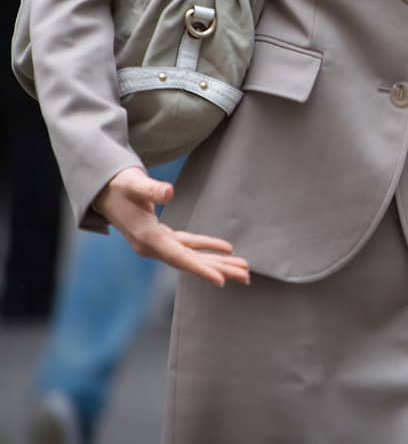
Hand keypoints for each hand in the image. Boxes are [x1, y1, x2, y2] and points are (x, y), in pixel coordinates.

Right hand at [93, 167, 249, 287]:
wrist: (103, 191)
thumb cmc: (119, 186)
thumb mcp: (134, 184)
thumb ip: (151, 188)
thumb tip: (169, 192)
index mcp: (147, 238)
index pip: (179, 257)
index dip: (200, 268)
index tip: (221, 280)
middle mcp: (152, 246)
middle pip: (190, 262)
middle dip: (219, 270)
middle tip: (246, 277)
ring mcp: (157, 243)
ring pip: (192, 256)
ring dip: (218, 262)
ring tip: (244, 270)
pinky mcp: (161, 237)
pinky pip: (189, 246)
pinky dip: (207, 247)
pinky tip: (227, 250)